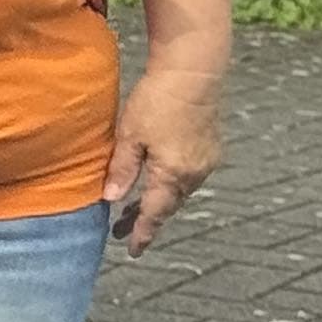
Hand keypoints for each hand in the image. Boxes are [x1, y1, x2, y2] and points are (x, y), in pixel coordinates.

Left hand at [107, 63, 223, 252]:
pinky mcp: (210, 148)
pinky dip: (171, 185)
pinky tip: (157, 182)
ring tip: (134, 210)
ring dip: (158, 202)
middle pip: (168, 206)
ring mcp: (206, 161)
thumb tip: (111, 200)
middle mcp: (195, 173)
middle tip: (122, 232)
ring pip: (179, 192)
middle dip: (146, 220)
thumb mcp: (130, 135)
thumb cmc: (158, 100)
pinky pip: (189, 177)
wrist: (194, 71)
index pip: (154, 213)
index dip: (142, 233)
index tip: (132, 250)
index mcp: (173, 174)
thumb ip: (122, 170)